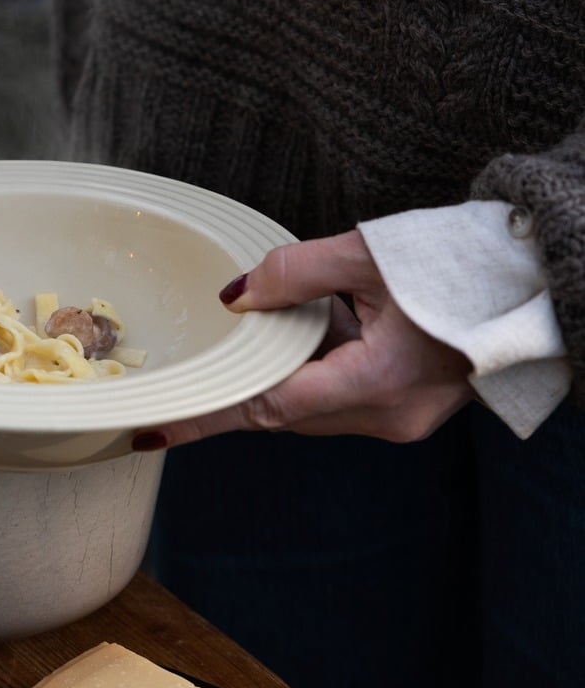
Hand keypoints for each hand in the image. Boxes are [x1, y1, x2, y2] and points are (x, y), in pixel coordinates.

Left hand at [140, 229, 472, 447]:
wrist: (534, 280)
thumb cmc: (459, 263)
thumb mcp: (368, 255)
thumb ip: (295, 274)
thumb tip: (237, 298)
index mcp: (378, 381)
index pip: (266, 408)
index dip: (206, 417)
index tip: (153, 432)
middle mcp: (389, 416)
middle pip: (286, 411)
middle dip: (242, 386)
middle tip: (198, 366)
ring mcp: (405, 419)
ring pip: (313, 407)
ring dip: (287, 372)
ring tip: (307, 318)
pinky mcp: (413, 410)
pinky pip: (343, 399)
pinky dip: (321, 369)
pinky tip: (334, 324)